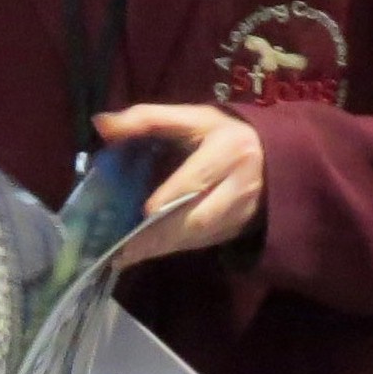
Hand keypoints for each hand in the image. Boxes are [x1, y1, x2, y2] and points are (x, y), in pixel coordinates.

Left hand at [91, 103, 264, 263]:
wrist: (271, 157)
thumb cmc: (221, 134)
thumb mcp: (191, 118)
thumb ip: (147, 119)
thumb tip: (101, 124)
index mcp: (229, 149)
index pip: (198, 178)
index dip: (172, 196)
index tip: (146, 211)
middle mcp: (240, 185)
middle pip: (200, 217)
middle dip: (162, 234)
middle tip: (127, 247)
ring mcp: (242, 212)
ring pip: (201, 235)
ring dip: (164, 246)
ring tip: (128, 255)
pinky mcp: (238, 230)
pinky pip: (203, 243)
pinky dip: (174, 248)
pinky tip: (148, 251)